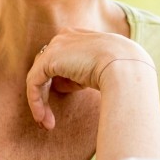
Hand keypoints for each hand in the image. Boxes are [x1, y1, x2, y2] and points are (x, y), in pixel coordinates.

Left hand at [25, 28, 154, 129]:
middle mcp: (64, 37)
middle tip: (48, 118)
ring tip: (47, 124)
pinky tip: (42, 117)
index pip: (59, 58)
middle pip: (46, 67)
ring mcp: (55, 46)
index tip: (63, 101)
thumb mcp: (97, 69)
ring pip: (38, 76)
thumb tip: (61, 85)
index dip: (58, 81)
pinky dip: (36, 101)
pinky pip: (34, 82)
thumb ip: (78, 73)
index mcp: (77, 35)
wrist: (125, 66)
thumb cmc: (119, 70)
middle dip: (45, 93)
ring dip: (40, 102)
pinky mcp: (48, 59)